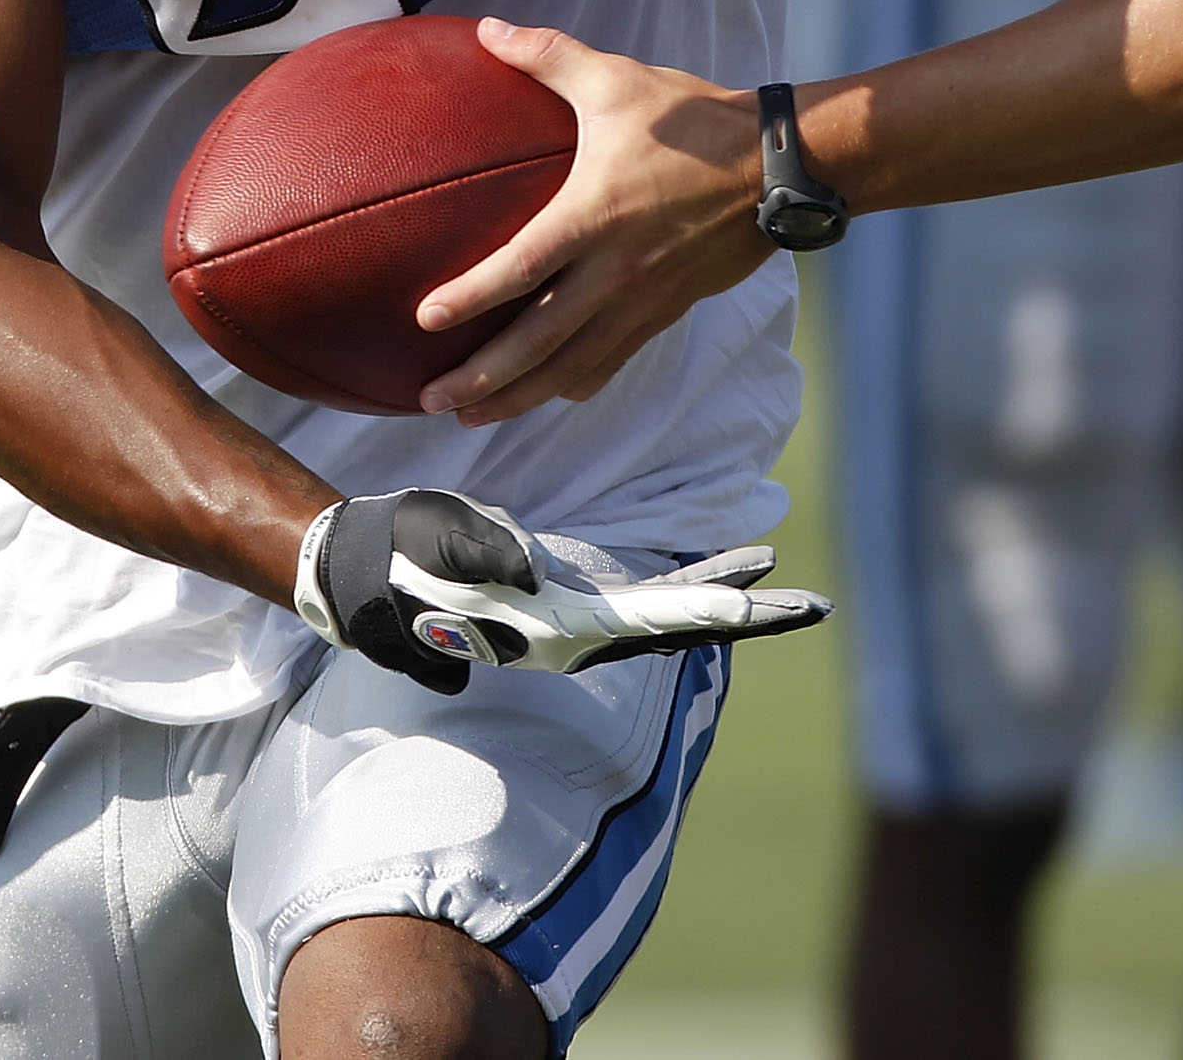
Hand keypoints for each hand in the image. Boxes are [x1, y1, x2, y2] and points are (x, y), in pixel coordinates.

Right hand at [295, 489, 829, 690]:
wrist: (366, 572)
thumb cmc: (399, 557)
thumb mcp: (438, 547)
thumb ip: (484, 554)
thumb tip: (527, 572)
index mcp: (553, 630)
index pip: (647, 623)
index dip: (706, 612)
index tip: (760, 606)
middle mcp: (579, 635)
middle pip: (680, 628)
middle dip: (747, 617)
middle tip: (816, 606)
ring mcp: (580, 617)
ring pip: (673, 613)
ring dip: (733, 601)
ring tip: (790, 584)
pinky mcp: (576, 593)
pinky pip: (652, 594)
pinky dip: (698, 581)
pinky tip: (740, 564)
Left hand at [410, 20, 772, 423]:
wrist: (780, 166)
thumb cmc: (695, 121)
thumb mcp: (617, 80)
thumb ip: (547, 56)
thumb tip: (487, 30)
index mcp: (594, 217)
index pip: (519, 268)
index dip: (469, 299)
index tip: (424, 321)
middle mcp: (616, 271)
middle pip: (538, 342)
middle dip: (483, 378)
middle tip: (432, 402)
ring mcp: (643, 300)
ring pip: (572, 366)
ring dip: (519, 396)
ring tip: (471, 417)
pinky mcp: (666, 311)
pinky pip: (612, 360)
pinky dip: (575, 383)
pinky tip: (549, 394)